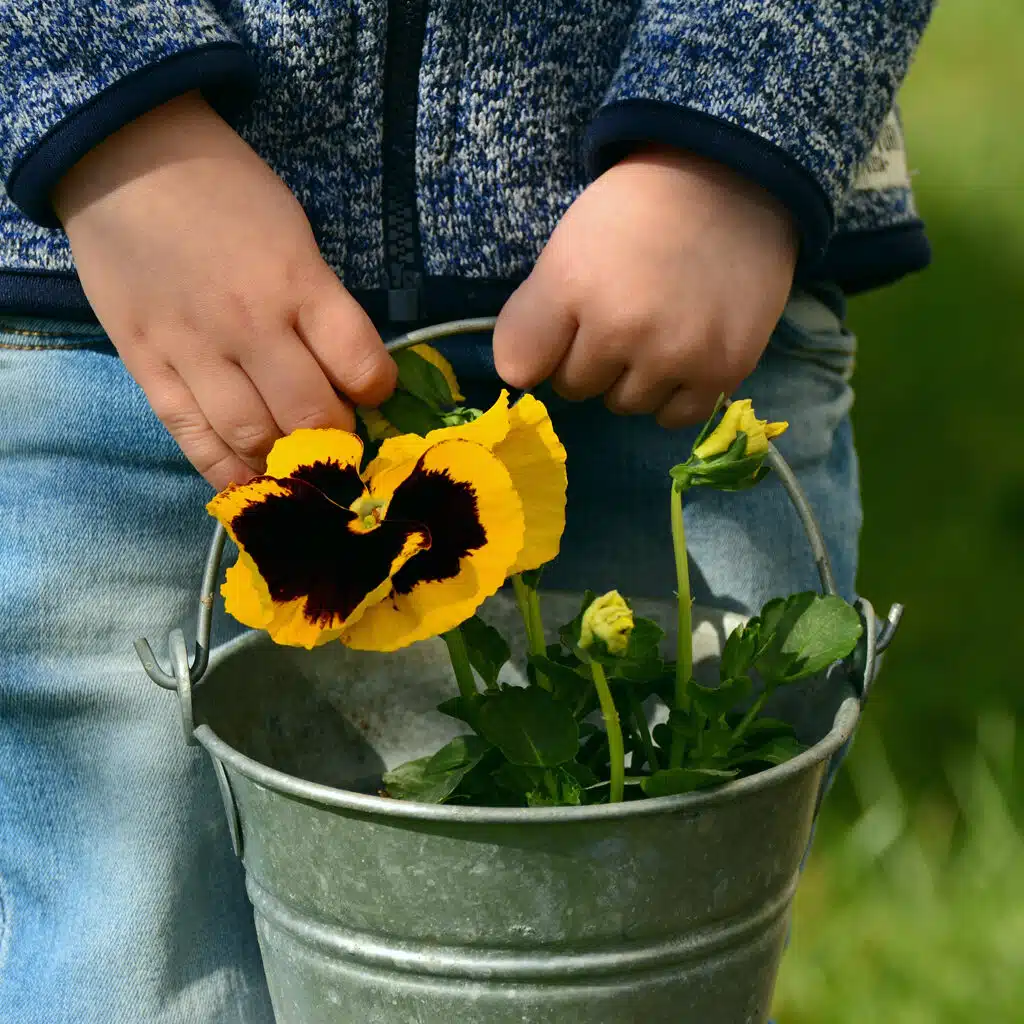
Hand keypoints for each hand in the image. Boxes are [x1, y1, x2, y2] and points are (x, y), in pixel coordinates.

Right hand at [53, 92, 395, 489]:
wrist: (123, 158)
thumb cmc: (225, 190)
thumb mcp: (294, 233)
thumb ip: (320, 303)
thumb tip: (344, 372)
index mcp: (297, 282)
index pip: (361, 365)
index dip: (377, 390)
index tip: (371, 392)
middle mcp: (250, 324)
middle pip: (310, 416)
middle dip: (336, 438)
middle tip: (336, 436)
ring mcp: (193, 350)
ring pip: (253, 437)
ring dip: (285, 461)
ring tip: (297, 462)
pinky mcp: (147, 366)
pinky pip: (191, 437)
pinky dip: (225, 470)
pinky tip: (249, 482)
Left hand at [493, 147, 797, 426]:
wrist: (735, 183)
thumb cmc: (639, 211)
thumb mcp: (568, 244)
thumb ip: (532, 314)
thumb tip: (520, 377)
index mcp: (572, 284)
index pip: (519, 366)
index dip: (539, 349)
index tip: (563, 328)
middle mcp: (622, 328)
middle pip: (576, 387)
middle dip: (590, 359)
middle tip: (622, 315)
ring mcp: (675, 354)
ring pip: (625, 404)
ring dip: (633, 379)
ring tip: (658, 330)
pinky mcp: (723, 371)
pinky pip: (674, 416)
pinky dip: (673, 395)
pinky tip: (684, 356)